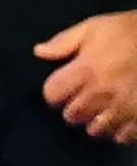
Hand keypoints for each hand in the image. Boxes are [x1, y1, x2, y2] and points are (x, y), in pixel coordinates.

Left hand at [36, 10, 136, 143]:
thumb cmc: (128, 32)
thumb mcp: (93, 28)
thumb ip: (64, 42)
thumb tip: (39, 52)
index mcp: (86, 71)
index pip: (53, 95)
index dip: (55, 91)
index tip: (64, 86)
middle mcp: (102, 94)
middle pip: (71, 116)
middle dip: (74, 107)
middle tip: (86, 96)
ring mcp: (124, 110)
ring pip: (95, 130)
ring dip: (96, 121)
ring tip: (105, 107)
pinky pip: (121, 137)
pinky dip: (119, 130)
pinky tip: (123, 116)